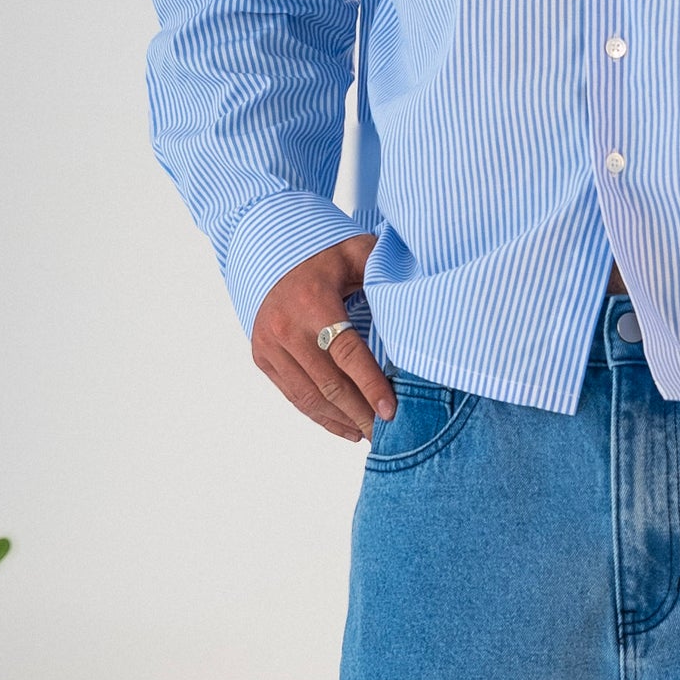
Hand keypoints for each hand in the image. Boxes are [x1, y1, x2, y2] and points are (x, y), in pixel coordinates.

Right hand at [250, 236, 394, 441]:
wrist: (264, 245)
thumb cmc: (319, 249)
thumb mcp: (354, 251)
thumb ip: (382, 273)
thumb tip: (418, 301)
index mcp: (312, 301)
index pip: (347, 353)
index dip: (371, 386)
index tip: (391, 411)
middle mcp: (286, 327)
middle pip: (330, 384)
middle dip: (361, 413)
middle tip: (387, 434)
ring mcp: (269, 345)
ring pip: (309, 397)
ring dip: (342, 421)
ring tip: (369, 435)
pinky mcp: (262, 356)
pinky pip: (293, 395)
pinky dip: (320, 416)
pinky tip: (345, 427)